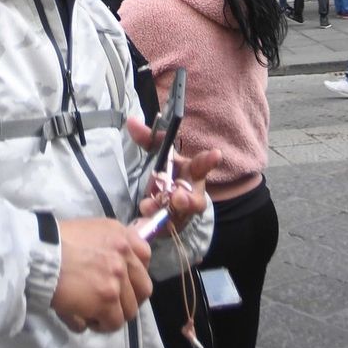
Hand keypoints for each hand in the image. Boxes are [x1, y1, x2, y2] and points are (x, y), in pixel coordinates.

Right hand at [51, 218, 152, 332]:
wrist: (34, 254)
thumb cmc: (50, 242)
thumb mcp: (85, 232)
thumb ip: (104, 245)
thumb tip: (112, 271)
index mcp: (120, 234)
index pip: (144, 256)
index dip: (133, 272)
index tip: (120, 280)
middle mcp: (124, 254)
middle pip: (142, 287)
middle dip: (128, 299)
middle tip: (110, 304)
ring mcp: (117, 278)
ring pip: (129, 309)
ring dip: (112, 314)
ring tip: (93, 314)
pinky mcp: (107, 299)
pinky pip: (113, 322)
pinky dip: (101, 325)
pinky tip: (84, 319)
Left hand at [127, 117, 219, 232]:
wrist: (165, 199)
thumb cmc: (167, 171)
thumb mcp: (158, 152)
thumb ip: (147, 138)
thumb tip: (131, 121)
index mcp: (191, 172)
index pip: (202, 165)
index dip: (209, 160)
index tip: (216, 154)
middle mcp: (191, 193)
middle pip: (196, 200)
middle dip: (188, 200)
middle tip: (178, 197)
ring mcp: (182, 212)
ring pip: (178, 216)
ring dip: (165, 212)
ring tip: (149, 205)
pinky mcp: (171, 225)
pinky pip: (164, 226)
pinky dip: (154, 221)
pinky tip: (144, 216)